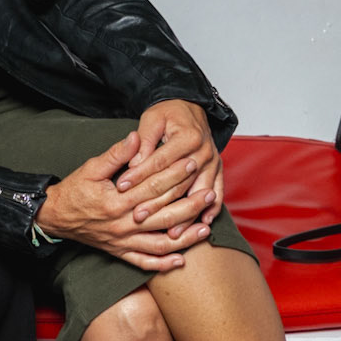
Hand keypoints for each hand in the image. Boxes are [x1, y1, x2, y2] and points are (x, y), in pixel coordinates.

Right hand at [36, 132, 213, 270]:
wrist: (53, 217)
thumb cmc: (73, 191)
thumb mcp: (91, 168)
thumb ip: (116, 154)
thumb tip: (136, 137)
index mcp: (116, 202)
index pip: (153, 188)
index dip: (175, 175)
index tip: (192, 164)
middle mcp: (122, 225)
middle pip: (163, 216)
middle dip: (189, 204)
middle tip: (209, 194)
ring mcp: (122, 241)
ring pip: (160, 243)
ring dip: (184, 237)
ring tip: (205, 228)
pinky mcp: (119, 252)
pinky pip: (144, 262)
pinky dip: (163, 264)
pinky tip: (181, 259)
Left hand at [118, 99, 222, 233]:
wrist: (191, 107)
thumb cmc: (169, 113)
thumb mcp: (152, 119)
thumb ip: (143, 141)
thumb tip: (134, 163)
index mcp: (188, 137)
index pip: (160, 161)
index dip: (140, 174)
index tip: (121, 187)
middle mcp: (204, 151)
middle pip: (180, 182)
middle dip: (158, 202)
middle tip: (138, 217)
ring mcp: (213, 163)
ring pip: (199, 193)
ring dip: (186, 215)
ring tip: (171, 233)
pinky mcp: (218, 170)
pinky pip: (218, 193)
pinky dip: (212, 210)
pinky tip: (202, 224)